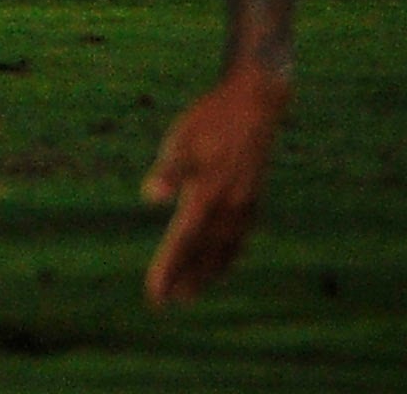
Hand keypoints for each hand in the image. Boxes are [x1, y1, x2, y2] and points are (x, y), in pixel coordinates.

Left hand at [140, 66, 290, 306]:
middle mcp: (230, 206)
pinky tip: (221, 264)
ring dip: (208, 273)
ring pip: (225, 250)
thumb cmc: (210, 119)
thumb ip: (168, 171)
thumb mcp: (182, 138)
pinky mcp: (253, 198)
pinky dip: (228, 256)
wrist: (255, 103)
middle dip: (186, 278)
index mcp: (208, 193)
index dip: (169, 268)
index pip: (183, 241)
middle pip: (204, 253)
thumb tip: (150, 197)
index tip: (156, 293)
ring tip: (191, 294)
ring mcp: (245, 204)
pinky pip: (240, 237)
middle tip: (168, 303)